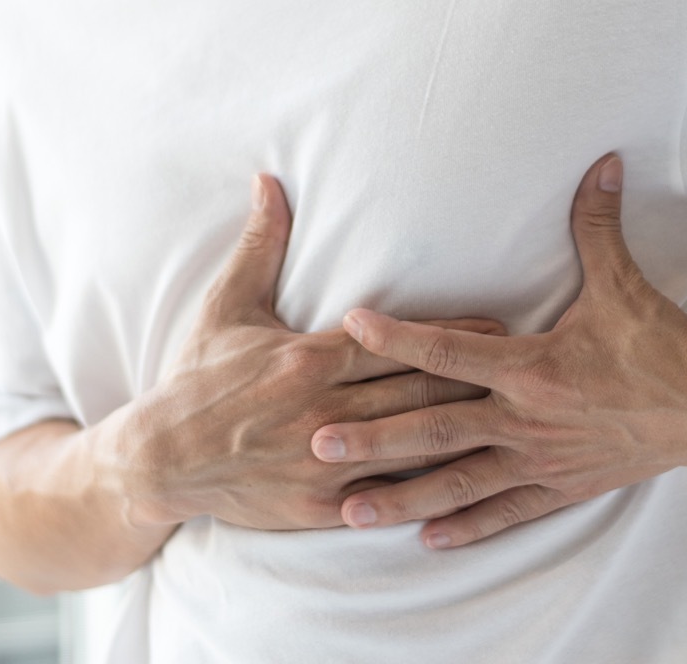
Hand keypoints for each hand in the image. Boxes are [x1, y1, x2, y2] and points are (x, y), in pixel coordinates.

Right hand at [102, 174, 502, 531]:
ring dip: (465, 432)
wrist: (160, 459)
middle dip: (475, 381)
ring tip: (514, 420)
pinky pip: (385, 496)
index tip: (498, 326)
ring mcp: (323, 461)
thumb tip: (271, 181)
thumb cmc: (198, 377)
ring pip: (412, 445)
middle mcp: (322, 409)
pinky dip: (427, 487)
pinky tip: (470, 481)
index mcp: (307, 358)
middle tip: (525, 369)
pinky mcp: (319, 506)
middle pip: (417, 392)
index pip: (395, 342)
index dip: (451, 335)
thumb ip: (261, 245)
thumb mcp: (226, 306)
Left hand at [309, 154, 686, 547]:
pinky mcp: (561, 486)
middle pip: (435, 429)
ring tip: (352, 512)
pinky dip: (467, 526)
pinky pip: (505, 511)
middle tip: (317, 443)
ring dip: (404, 498)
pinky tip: (428, 538)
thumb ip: (598, 226)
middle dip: (374, 439)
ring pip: (459, 483)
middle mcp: (526, 419)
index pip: (450, 350)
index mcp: (533, 367)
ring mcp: (541, 459)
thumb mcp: (625, 286)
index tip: (349, 326)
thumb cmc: (664, 347)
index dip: (397, 337)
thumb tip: (600, 161)